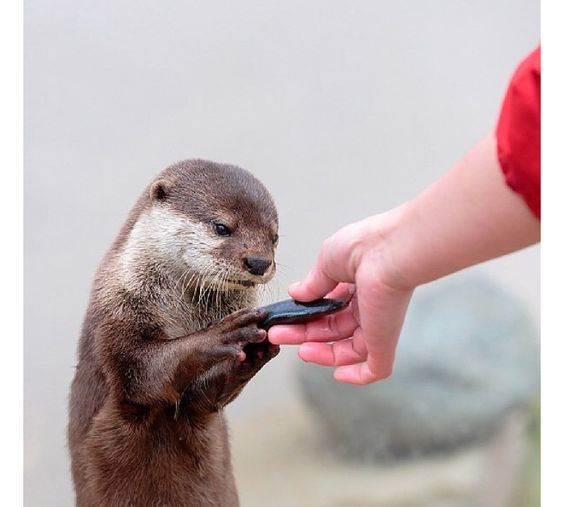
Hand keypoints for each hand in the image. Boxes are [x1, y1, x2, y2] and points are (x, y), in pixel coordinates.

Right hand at [268, 213, 413, 384]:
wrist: (387, 251)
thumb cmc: (361, 247)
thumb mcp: (326, 262)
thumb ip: (313, 283)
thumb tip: (296, 293)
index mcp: (356, 285)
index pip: (328, 309)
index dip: (305, 316)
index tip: (283, 319)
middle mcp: (368, 306)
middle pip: (333, 330)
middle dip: (303, 334)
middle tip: (278, 334)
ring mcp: (377, 325)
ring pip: (349, 350)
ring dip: (322, 354)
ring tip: (299, 350)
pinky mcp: (384, 341)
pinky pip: (375, 368)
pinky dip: (357, 376)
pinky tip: (338, 375)